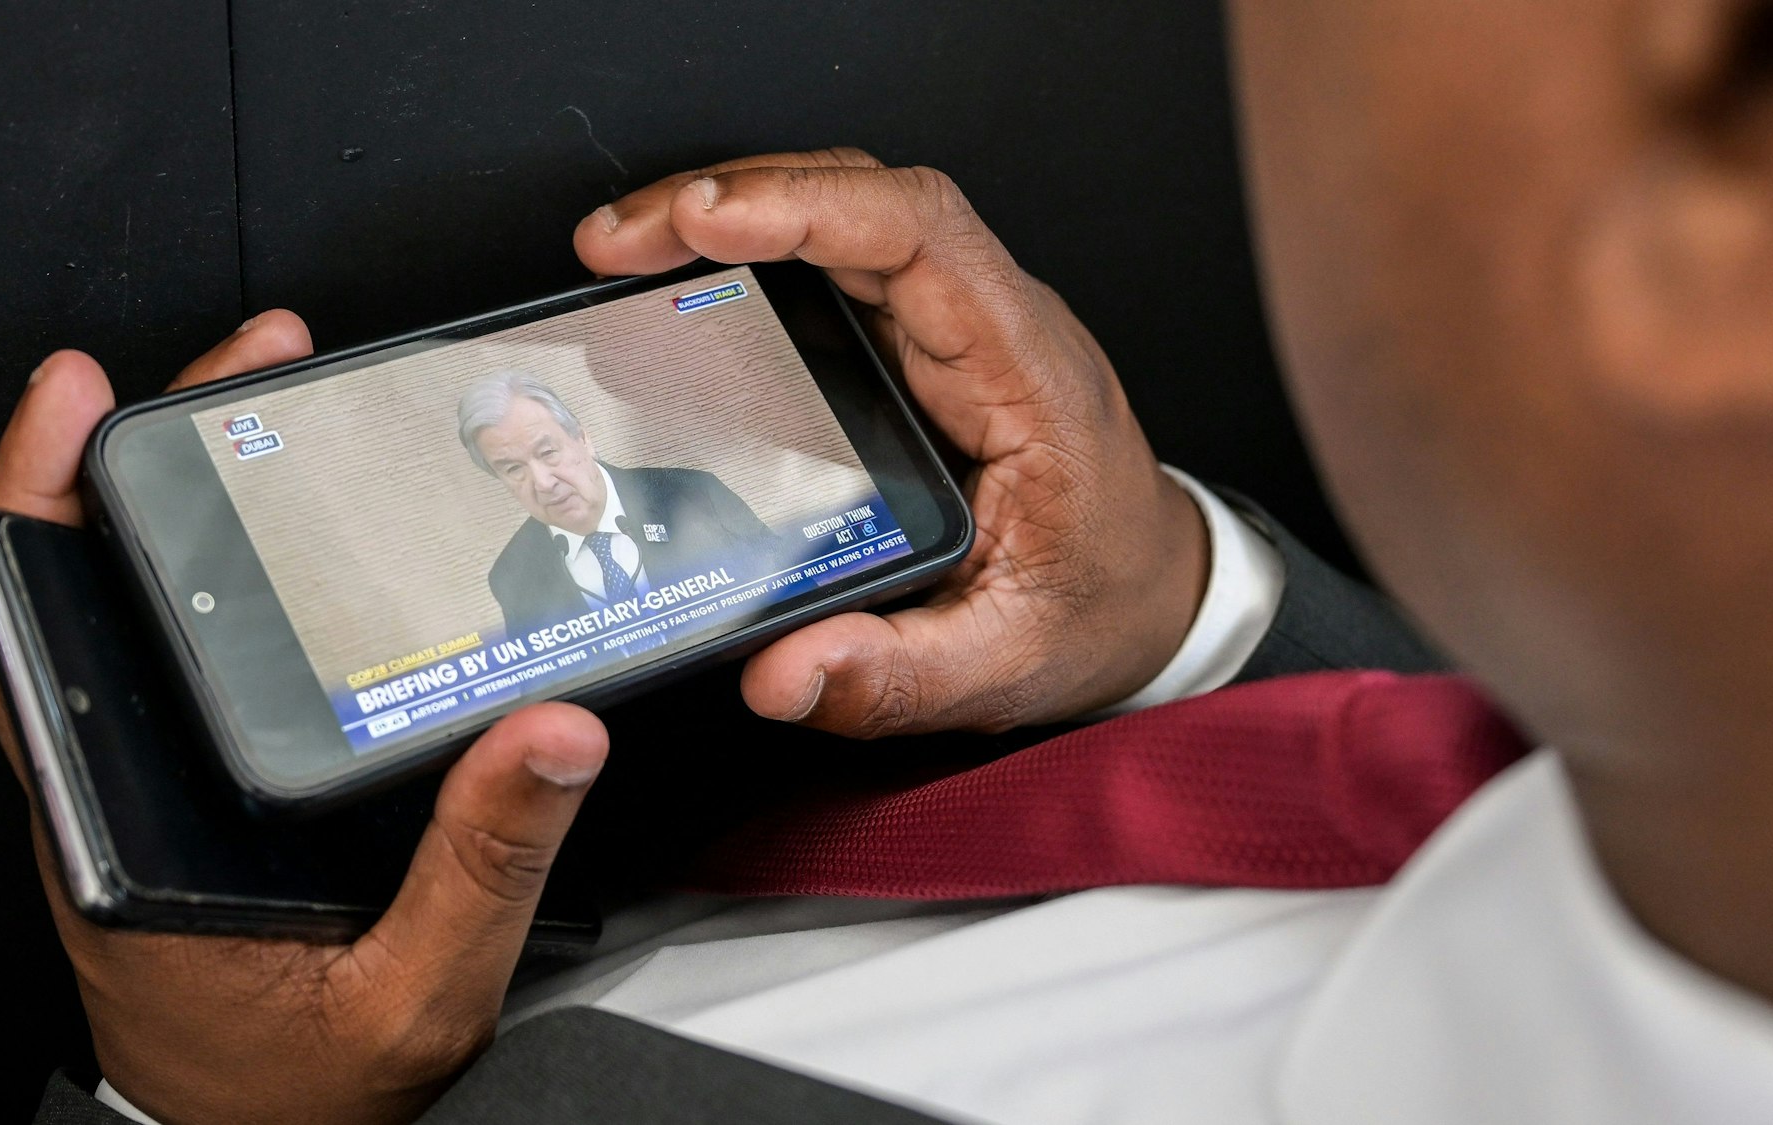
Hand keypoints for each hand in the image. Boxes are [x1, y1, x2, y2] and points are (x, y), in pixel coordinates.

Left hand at [0, 316, 609, 1124]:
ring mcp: (134, 794)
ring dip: (180, 504)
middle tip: (254, 369)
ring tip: (275, 420)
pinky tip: (281, 545)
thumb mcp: (412, 994)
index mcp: (128, 829)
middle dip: (152, 450)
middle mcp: (109, 796)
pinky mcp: (172, 803)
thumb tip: (548, 738)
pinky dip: (204, 577)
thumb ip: (482, 867)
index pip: (32, 626)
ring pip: (117, 614)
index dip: (41, 490)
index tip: (83, 391)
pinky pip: (161, 663)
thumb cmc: (298, 1097)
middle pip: (76, 582)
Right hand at [576, 148, 1209, 733]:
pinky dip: (755, 256)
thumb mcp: (1007, 664)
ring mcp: (958, 327)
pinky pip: (840, 264)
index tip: (707, 222)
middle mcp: (994, 328)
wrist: (1155, 592)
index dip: (806, 205)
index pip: (922, 234)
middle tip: (616, 245)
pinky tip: (683, 283)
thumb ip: (897, 677)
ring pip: (846, 215)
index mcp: (1028, 377)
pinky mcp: (924, 345)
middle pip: (864, 198)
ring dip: (734, 214)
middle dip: (731, 198)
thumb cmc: (1101, 607)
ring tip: (623, 253)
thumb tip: (780, 673)